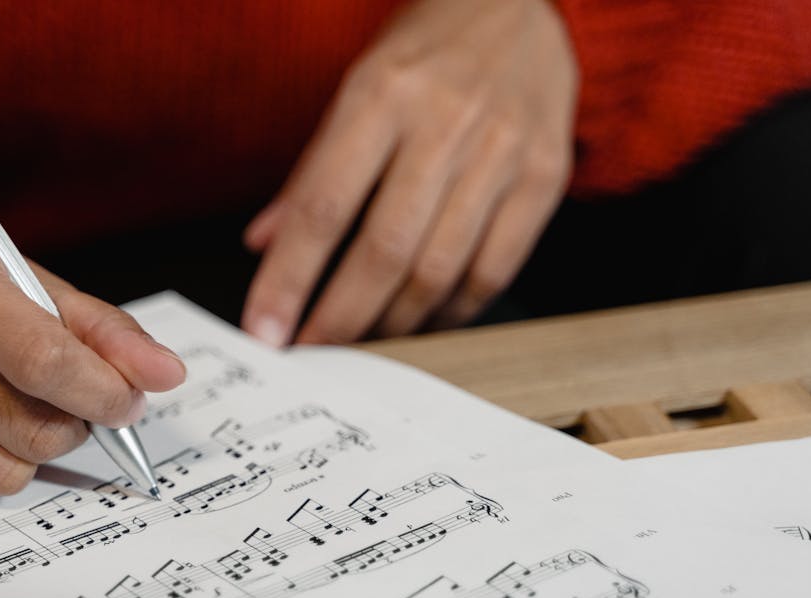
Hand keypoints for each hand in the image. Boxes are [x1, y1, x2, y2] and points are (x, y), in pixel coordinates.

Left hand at [241, 0, 576, 343]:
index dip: (289, 279)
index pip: (323, 208)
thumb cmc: (427, 52)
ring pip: (440, 269)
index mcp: (382, 95)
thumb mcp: (356, 89)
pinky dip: (454, 310)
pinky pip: (494, 269)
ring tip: (365, 340)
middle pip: (385, 250)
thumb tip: (264, 244)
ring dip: (394, 322)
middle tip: (314, 349)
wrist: (522, 5)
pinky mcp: (546, 176)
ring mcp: (502, 152)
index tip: (266, 328)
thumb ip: (312, 172)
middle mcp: (445, 123)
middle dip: (341, 317)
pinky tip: (426, 319)